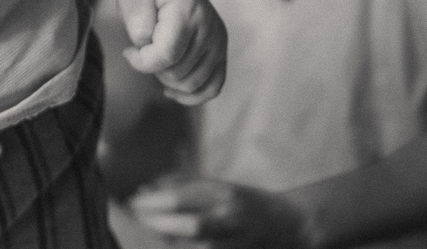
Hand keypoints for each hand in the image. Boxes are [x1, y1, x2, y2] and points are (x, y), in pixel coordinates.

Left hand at [115, 0, 226, 105]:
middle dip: (154, 68)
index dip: (142, 62)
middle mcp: (210, 29)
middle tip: (145, 49)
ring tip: (157, 58)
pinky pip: (213, 88)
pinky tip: (170, 89)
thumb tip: (145, 42)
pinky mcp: (222, 55)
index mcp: (188, 11)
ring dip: (168, 79)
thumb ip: (137, 16)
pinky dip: (191, 95)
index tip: (128, 51)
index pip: (167, 55)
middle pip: (178, 72)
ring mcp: (219, 43)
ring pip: (192, 84)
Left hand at [130, 178, 311, 248]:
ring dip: (165, 240)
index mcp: (227, 194)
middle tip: (137, 218)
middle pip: (188, 226)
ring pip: (191, 248)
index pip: (183, 198)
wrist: (292, 228)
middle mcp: (232, 220)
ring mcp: (235, 244)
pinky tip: (170, 244)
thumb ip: (185, 185)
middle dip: (156, 223)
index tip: (134, 200)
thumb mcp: (220, 186)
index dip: (154, 201)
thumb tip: (148, 188)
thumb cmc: (249, 202)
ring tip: (150, 231)